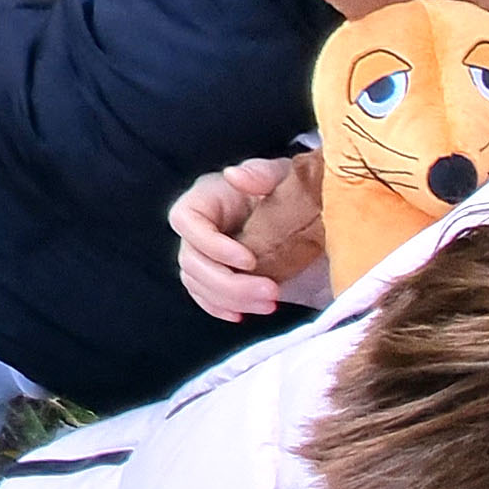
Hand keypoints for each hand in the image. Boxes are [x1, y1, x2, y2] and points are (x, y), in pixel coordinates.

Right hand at [175, 157, 316, 322]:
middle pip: (190, 260)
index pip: (186, 222)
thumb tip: (234, 175)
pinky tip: (242, 315)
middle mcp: (196, 229)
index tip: (250, 260)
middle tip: (271, 292)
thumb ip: (260, 173)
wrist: (303, 214)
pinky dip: (219, 309)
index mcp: (204, 200)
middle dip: (228, 283)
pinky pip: (204, 296)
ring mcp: (202, 255)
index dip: (212, 245)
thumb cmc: (287, 188)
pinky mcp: (214, 276)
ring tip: (270, 304)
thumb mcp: (280, 175)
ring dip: (230, 300)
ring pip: (197, 282)